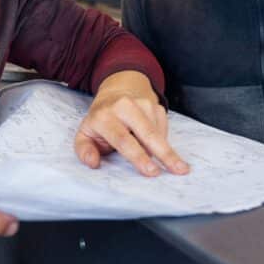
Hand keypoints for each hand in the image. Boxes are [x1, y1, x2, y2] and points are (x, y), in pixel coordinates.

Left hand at [74, 71, 189, 176]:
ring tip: (173, 166)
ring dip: (163, 151)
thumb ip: (84, 151)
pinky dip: (162, 142)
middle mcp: (125, 106)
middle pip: (148, 134)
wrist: (115, 92)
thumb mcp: (85, 135)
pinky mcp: (156, 105)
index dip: (138, 157)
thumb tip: (92, 162)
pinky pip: (164, 130)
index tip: (151, 171)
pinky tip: (156, 145)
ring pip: (158, 133)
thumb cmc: (100, 121)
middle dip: (164, 153)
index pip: (123, 140)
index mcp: (104, 116)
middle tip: (179, 170)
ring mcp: (143, 103)